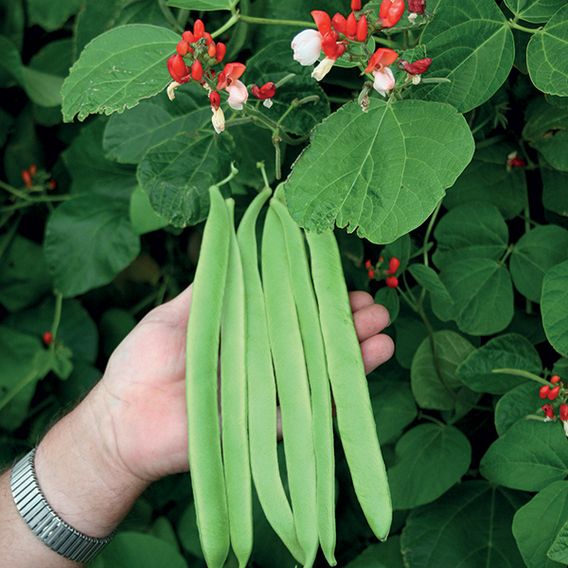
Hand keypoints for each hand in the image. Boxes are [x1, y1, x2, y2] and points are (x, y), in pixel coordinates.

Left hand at [92, 286, 393, 482]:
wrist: (121, 419)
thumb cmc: (141, 362)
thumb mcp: (175, 314)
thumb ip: (209, 288)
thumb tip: (235, 245)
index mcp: (244, 332)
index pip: (290, 310)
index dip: (317, 295)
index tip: (343, 280)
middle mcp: (261, 360)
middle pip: (312, 339)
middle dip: (345, 323)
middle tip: (376, 309)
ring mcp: (265, 394)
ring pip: (317, 372)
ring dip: (351, 355)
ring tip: (383, 335)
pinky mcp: (263, 427)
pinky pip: (305, 412)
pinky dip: (335, 396)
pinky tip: (362, 373)